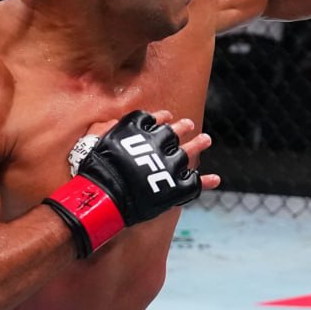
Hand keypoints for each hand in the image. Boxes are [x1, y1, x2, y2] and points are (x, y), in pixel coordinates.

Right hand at [43, 110, 216, 256]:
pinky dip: (206, 181)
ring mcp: (170, 165)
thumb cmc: (94, 167)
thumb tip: (113, 121)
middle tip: (191, 124)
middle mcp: (159, 144)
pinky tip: (216, 179)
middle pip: (175, 132)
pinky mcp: (176, 187)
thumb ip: (106, 126)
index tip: (168, 116)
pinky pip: (195, 183)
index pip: (154, 119)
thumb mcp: (94, 138)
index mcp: (140, 132)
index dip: (162, 118)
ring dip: (199, 144)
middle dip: (183, 127)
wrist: (104, 194)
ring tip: (207, 139)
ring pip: (189, 152)